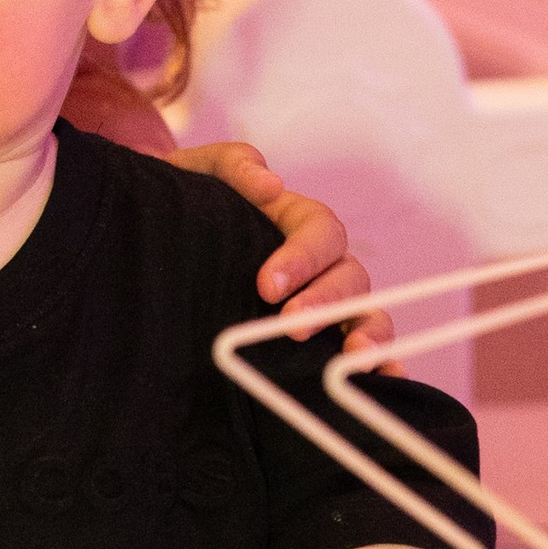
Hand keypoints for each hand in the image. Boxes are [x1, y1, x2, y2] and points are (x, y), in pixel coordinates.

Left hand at [176, 141, 393, 348]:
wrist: (163, 240)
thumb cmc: (191, 206)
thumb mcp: (202, 174)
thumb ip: (235, 166)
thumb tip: (271, 184)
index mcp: (299, 221)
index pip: (321, 232)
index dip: (302, 259)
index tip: (266, 286)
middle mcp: (323, 264)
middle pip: (349, 278)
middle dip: (326, 302)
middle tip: (293, 325)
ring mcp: (327, 302)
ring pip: (365, 314)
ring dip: (367, 335)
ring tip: (356, 359)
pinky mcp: (321, 340)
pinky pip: (363, 351)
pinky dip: (382, 364)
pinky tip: (384, 381)